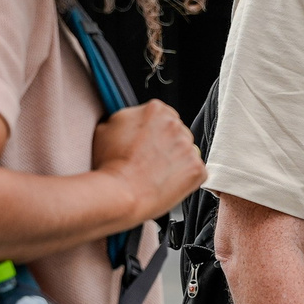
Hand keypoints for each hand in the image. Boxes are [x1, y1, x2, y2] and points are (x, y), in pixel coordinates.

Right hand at [92, 101, 204, 221]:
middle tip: (149, 161)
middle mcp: (176, 125)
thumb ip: (125, 120)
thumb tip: (129, 122)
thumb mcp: (106, 129)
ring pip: (186, 152)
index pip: (162, 116)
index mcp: (156, 110)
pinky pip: (195, 172)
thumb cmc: (110, 166)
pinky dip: (185, 179)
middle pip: (176, 133)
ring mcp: (189, 147)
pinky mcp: (197, 169)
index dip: (152, 132)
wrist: (119, 193)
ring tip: (156, 174)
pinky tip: (166, 183)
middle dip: (165, 145)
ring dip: (175, 161)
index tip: (147, 143)